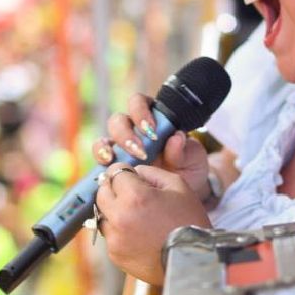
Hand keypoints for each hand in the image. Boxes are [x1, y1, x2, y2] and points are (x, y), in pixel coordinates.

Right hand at [91, 93, 210, 202]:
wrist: (184, 192)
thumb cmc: (189, 167)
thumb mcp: (193, 158)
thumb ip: (185, 150)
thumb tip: (177, 138)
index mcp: (152, 117)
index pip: (139, 102)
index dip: (140, 113)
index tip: (151, 131)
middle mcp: (132, 130)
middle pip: (118, 121)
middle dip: (125, 134)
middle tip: (140, 152)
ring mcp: (121, 149)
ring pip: (104, 139)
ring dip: (106, 148)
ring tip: (115, 160)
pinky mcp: (114, 167)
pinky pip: (101, 162)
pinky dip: (101, 164)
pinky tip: (107, 170)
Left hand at [95, 163, 210, 285]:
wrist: (193, 260)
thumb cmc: (189, 220)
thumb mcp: (178, 186)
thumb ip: (152, 172)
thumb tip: (134, 172)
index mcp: (134, 196)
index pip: (114, 173)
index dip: (124, 172)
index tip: (129, 176)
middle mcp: (119, 217)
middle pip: (102, 192)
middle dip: (114, 189)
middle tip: (130, 194)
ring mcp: (115, 238)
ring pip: (102, 215)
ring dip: (114, 211)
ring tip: (136, 216)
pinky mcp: (115, 255)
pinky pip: (110, 235)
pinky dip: (119, 232)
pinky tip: (138, 234)